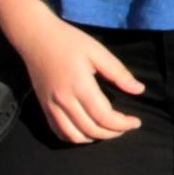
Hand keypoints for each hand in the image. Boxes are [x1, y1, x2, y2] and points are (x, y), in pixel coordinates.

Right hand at [0, 0, 144, 144]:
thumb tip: (139, 90)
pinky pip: (58, 131)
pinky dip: (75, 137)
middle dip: (113, 133)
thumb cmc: (69, 41)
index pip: (104, 117)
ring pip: (74, 136)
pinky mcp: (43, 106)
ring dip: (94, 138)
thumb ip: (118, 73)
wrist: (35, 36)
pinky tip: (87, 131)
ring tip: (109, 130)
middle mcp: (63, 100)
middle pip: (91, 130)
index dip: (123, 124)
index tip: (136, 122)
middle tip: (126, 126)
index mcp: (80, 86)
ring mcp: (50, 105)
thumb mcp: (98, 51)